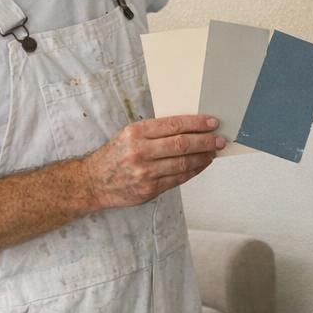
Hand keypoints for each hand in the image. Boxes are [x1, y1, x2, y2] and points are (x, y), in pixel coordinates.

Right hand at [83, 115, 224, 209]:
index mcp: (136, 132)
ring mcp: (145, 172)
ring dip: (203, 157)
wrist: (93, 182)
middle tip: (219, 139)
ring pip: (183, 163)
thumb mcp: (129, 135)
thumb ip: (155, 132)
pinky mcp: (149, 189)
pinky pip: (178, 179)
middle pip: (181, 144)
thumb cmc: (114, 156)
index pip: (173, 125)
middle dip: (205, 141)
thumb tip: (188, 129)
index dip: (196, 124)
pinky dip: (193, 171)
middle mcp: (140, 151)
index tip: (212, 123)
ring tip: (213, 152)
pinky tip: (201, 165)